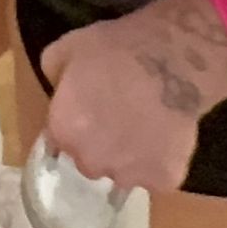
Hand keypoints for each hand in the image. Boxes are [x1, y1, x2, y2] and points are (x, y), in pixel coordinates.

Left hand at [39, 0, 226, 194]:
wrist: (172, 58)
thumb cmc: (117, 48)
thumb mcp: (66, 48)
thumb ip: (54, 79)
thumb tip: (59, 95)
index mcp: (64, 131)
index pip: (60, 142)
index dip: (75, 126)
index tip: (89, 114)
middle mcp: (91, 161)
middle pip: (90, 163)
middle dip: (99, 146)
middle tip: (117, 120)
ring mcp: (129, 175)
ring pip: (124, 175)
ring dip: (130, 159)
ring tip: (144, 129)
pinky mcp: (164, 180)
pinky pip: (157, 178)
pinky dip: (161, 164)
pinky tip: (165, 138)